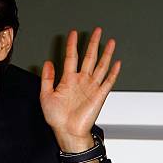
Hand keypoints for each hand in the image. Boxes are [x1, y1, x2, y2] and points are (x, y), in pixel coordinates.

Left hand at [40, 27, 119, 151]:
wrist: (67, 132)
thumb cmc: (57, 118)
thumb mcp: (46, 96)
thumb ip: (47, 79)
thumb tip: (48, 63)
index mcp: (68, 80)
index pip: (71, 57)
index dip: (72, 45)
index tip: (73, 33)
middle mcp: (81, 81)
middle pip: (89, 57)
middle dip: (93, 43)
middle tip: (96, 30)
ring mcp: (91, 87)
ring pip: (100, 66)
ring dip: (106, 54)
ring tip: (110, 41)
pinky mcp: (100, 96)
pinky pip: (108, 81)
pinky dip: (113, 72)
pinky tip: (117, 62)